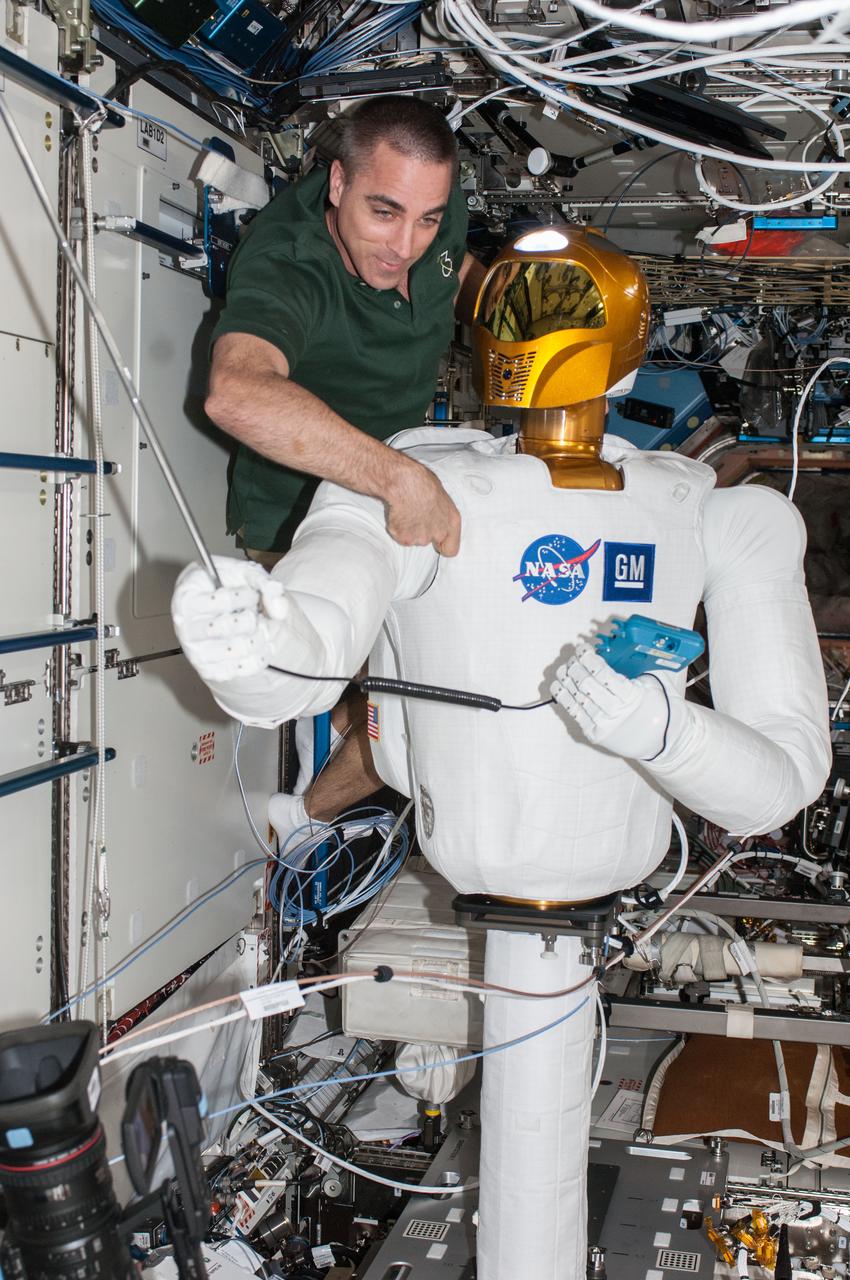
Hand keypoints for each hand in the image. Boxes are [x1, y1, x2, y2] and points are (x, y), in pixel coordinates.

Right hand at [171, 556, 288, 680]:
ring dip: (258, 639)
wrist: (216, 608)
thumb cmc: (226, 587)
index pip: (225, 600)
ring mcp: (194, 650)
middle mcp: (185, 626)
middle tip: (254, 615)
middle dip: (251, 620)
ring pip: (236, 649)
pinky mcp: (206, 668)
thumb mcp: (244, 573)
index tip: (252, 594)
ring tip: (260, 630)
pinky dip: (257, 659)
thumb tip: (279, 610)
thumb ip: (265, 584)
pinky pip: (237, 670)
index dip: (247, 597)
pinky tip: (259, 647)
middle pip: (227, 627)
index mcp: (187, 598)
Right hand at [385, 457, 460, 555]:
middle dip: (421, 531)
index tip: (437, 542)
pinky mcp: (405, 539)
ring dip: (408, 528)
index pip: (451, 549)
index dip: (442, 545)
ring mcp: (421, 538)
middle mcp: (439, 533)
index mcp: (451, 521)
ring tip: (406, 509)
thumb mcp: (440, 495)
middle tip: (415, 514)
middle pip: (429, 540)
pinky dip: (397, 527)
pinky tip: (398, 512)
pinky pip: (399, 536)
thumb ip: (440, 512)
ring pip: (413, 538)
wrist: (404, 483)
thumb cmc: (422, 482)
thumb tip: (433, 511)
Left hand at [550, 646, 670, 759]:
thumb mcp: (650, 685)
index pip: (603, 673)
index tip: (583, 649)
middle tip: (574, 658)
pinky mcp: (595, 734)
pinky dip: (564, 698)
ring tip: (563, 669)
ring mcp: (603, 725)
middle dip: (576, 666)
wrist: (665, 741)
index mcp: (631, 696)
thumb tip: (605, 658)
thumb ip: (630, 672)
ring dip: (566, 681)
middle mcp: (615, 711)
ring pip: (577, 698)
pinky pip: (575, 714)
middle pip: (586, 684)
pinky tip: (559, 687)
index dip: (588, 658)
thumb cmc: (658, 710)